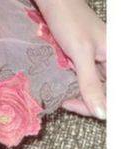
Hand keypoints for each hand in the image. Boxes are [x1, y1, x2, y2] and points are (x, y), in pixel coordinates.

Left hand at [35, 0, 105, 118]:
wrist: (55, 1)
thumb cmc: (70, 20)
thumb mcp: (81, 54)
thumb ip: (91, 84)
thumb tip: (102, 114)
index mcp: (116, 58)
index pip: (113, 95)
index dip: (101, 107)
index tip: (81, 111)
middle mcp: (111, 61)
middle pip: (104, 95)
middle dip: (87, 103)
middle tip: (67, 102)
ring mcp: (98, 62)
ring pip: (93, 91)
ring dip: (78, 97)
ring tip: (63, 95)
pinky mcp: (86, 62)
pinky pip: (83, 82)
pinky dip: (73, 88)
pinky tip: (63, 89)